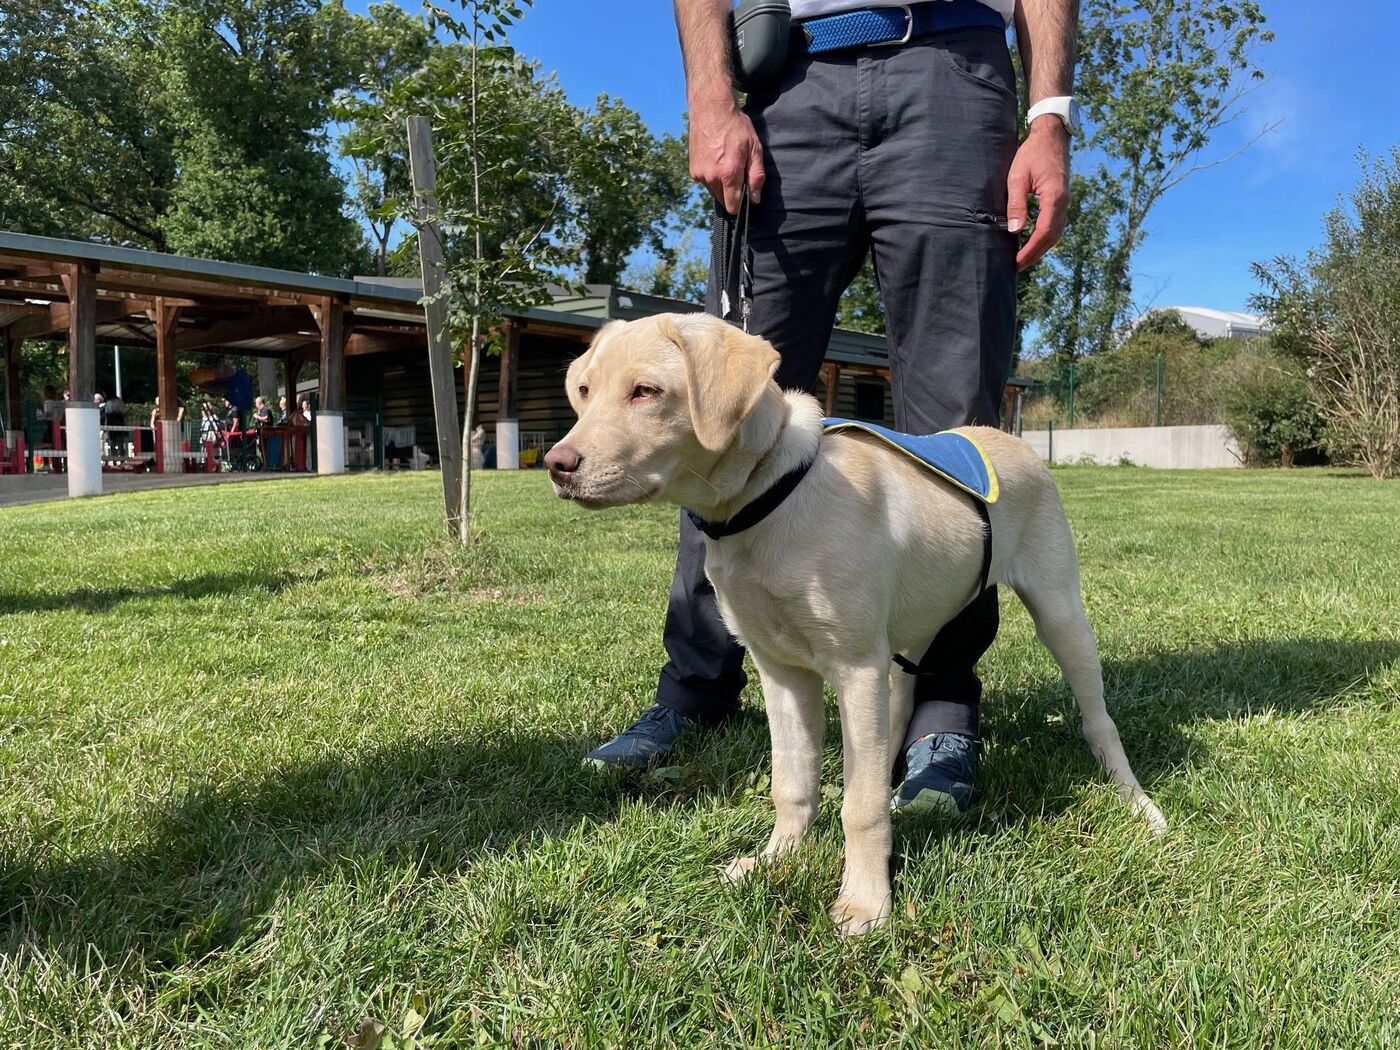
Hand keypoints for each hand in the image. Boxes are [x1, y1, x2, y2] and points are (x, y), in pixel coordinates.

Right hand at [688, 98, 764, 215]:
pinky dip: (712, 176)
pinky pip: (706, 182)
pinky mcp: (692, 170)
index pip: (733, 207)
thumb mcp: (754, 148)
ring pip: (714, 191)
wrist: (710, 109)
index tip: (746, 196)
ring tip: (726, 162)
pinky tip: (716, 159)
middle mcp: (711, 177)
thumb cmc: (736, 126)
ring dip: (721, 184)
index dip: (741, 205)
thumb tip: (755, 200)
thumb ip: (756, 176)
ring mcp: (700, 174)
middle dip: (732, 193)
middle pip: (723, 200)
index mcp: (728, 174)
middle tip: (738, 172)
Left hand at [1007, 116, 1069, 270]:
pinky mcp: (1062, 199)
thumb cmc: (1032, 153)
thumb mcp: (1018, 176)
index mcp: (1055, 197)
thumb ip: (1016, 204)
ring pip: (1055, 233)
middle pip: (1052, 237)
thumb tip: (1015, 231)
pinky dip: (1045, 237)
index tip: (1016, 262)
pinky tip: (1032, 241)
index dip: (1030, 250)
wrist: (1052, 135)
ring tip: (1023, 258)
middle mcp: (1064, 202)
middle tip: (1017, 266)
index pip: (1044, 232)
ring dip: (1040, 248)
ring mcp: (1065, 201)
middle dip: (1035, 254)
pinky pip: (1055, 224)